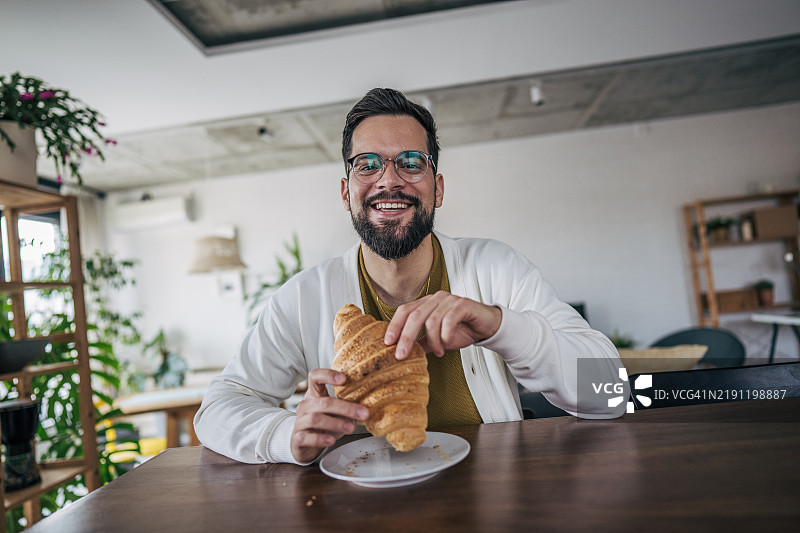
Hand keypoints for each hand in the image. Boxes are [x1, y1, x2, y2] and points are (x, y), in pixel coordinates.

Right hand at [290, 368, 368, 462]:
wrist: (303, 444)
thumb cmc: (323, 425)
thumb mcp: (335, 413)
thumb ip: (346, 407)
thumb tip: (367, 406)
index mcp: (314, 394)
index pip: (315, 377)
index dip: (328, 375)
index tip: (344, 379)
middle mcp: (306, 405)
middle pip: (324, 402)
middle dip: (346, 407)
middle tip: (363, 413)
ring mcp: (300, 421)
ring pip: (316, 419)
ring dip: (336, 423)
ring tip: (351, 427)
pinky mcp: (298, 438)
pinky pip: (307, 437)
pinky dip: (320, 439)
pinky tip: (331, 440)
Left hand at [384, 291, 501, 358]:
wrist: (487, 326)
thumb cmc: (462, 330)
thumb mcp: (438, 339)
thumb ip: (422, 343)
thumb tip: (404, 353)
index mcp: (427, 303)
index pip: (404, 311)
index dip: (394, 326)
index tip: (387, 343)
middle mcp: (436, 298)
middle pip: (414, 315)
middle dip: (406, 337)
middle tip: (401, 355)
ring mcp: (450, 300)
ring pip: (432, 320)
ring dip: (433, 341)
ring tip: (438, 352)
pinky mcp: (463, 304)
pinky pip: (449, 319)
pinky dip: (445, 334)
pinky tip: (447, 344)